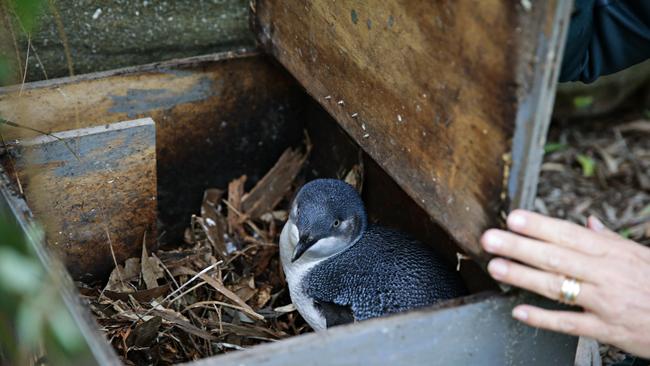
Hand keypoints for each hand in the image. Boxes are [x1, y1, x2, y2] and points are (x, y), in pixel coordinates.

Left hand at [481, 209, 649, 356]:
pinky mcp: (606, 329)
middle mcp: (606, 274)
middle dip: (520, 247)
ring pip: (557, 287)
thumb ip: (609, 240)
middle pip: (556, 257)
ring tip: (496, 268)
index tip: (513, 217)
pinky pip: (569, 323)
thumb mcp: (640, 256)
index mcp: (612, 253)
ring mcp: (604, 302)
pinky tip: (519, 311)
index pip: (569, 234)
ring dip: (523, 277)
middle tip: (490, 239)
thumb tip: (588, 222)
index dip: (540, 226)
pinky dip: (543, 318)